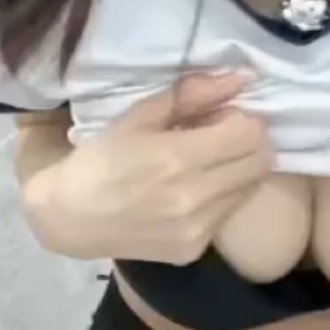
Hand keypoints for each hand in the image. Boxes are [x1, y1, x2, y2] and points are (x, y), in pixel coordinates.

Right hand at [31, 71, 271, 264]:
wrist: (69, 217)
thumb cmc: (103, 156)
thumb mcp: (142, 115)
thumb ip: (194, 94)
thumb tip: (240, 78)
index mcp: (178, 158)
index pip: (249, 133)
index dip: (242, 117)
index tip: (220, 116)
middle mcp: (194, 198)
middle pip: (260, 161)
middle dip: (248, 142)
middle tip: (220, 136)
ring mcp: (196, 230)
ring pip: (250, 187)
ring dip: (238, 169)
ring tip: (205, 163)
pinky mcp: (193, 251)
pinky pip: (229, 213)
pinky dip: (222, 196)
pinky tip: (192, 190)